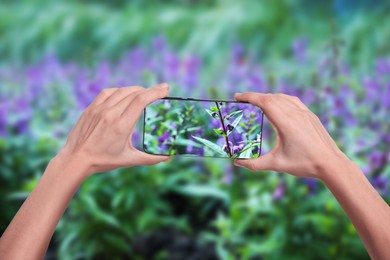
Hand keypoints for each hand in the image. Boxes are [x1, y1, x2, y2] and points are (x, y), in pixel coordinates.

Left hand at [58, 83, 170, 175]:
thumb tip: (168, 158)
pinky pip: (108, 92)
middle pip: (134, 93)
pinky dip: (120, 91)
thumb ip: (150, 159)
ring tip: (146, 92)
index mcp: (121, 126)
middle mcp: (110, 114)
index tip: (166, 88)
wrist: (76, 159)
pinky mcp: (91, 108)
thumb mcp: (129, 160)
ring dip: (136, 89)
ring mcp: (99, 109)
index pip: (141, 101)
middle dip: (151, 90)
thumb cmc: (103, 161)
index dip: (155, 92)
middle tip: (162, 89)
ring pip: (122, 91)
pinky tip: (125, 94)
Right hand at [234, 92, 348, 178]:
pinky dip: (281, 98)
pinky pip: (292, 101)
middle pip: (271, 97)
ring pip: (282, 97)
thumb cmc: (305, 164)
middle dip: (255, 96)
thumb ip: (254, 164)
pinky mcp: (310, 115)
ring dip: (268, 96)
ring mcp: (305, 113)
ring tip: (256, 102)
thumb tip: (237, 163)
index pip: (265, 102)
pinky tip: (277, 104)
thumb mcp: (277, 164)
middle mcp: (295, 114)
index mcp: (286, 123)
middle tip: (242, 100)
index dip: (249, 97)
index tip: (237, 96)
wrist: (331, 164)